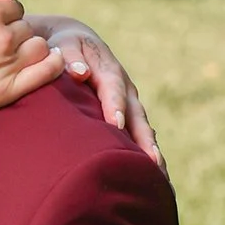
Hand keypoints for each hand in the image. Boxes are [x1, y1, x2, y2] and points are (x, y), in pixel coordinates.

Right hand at [0, 0, 66, 127]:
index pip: (14, 7)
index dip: (3, 17)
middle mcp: (1, 37)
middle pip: (27, 27)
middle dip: (14, 34)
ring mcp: (7, 64)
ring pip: (40, 46)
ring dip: (30, 49)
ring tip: (9, 59)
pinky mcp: (8, 90)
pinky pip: (48, 71)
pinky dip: (53, 64)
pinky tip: (47, 63)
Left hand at [25, 15, 164, 168]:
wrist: (75, 42)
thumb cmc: (64, 47)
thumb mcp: (64, 45)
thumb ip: (69, 57)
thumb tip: (78, 72)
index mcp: (108, 70)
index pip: (113, 89)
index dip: (115, 106)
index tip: (115, 124)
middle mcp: (125, 89)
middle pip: (138, 116)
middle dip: (145, 139)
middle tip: (152, 162)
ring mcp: (130, 104)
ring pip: (144, 130)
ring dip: (152, 153)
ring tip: (161, 180)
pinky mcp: (129, 116)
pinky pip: (140, 137)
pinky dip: (148, 157)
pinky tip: (156, 182)